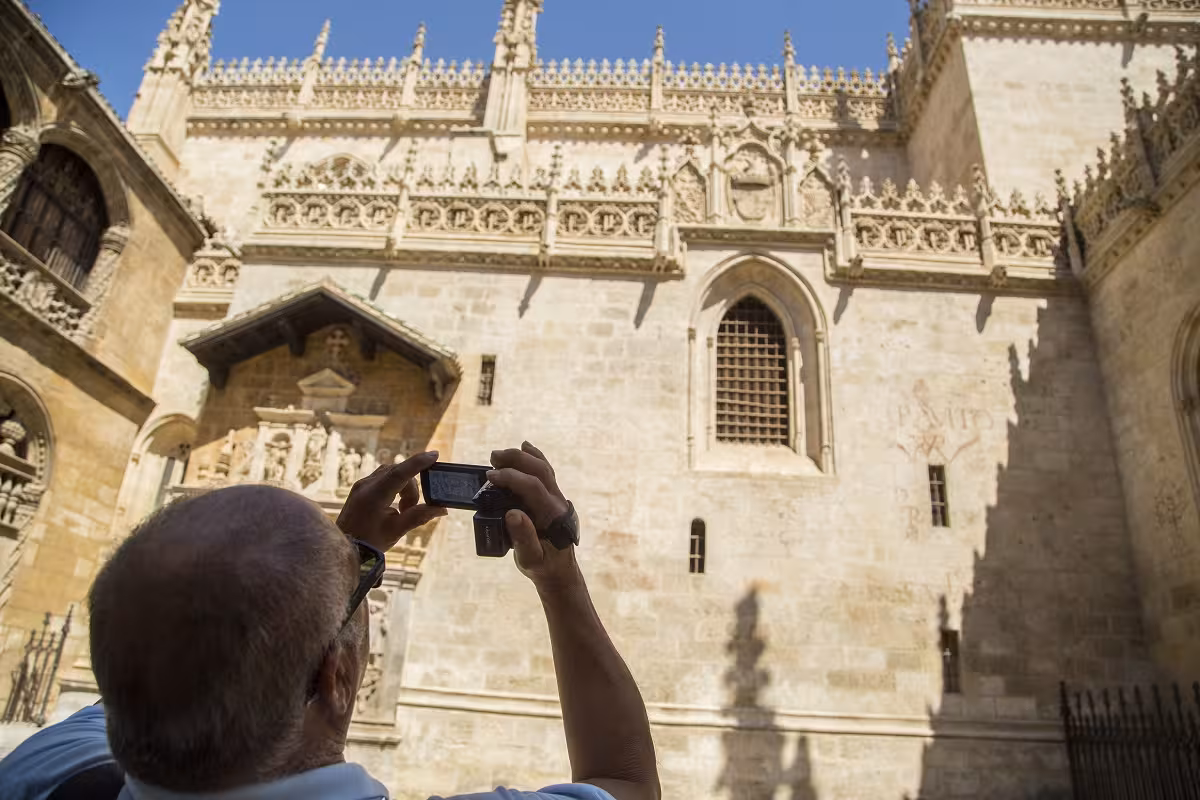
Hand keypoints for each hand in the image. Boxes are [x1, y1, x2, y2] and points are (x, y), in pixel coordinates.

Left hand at [336, 451, 446, 552]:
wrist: (344, 548)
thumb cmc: (369, 542)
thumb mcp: (397, 530)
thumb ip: (419, 516)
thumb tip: (441, 509)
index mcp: (374, 495)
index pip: (400, 473)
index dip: (418, 463)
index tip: (435, 455)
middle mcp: (366, 485)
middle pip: (398, 473)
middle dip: (412, 488)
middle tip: (411, 508)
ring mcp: (362, 485)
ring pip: (392, 474)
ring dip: (404, 488)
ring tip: (403, 510)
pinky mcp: (361, 488)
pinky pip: (384, 479)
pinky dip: (395, 488)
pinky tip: (395, 506)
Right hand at [488, 442, 580, 589]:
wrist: (559, 571)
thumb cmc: (543, 566)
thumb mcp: (530, 559)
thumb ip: (523, 538)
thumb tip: (512, 514)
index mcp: (552, 515)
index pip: (532, 486)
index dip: (511, 477)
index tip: (490, 476)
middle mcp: (557, 502)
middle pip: (540, 470)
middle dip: (516, 459)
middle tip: (492, 458)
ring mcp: (557, 498)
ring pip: (544, 468)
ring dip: (522, 457)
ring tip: (499, 454)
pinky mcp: (552, 498)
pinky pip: (545, 472)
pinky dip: (535, 458)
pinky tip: (525, 447)